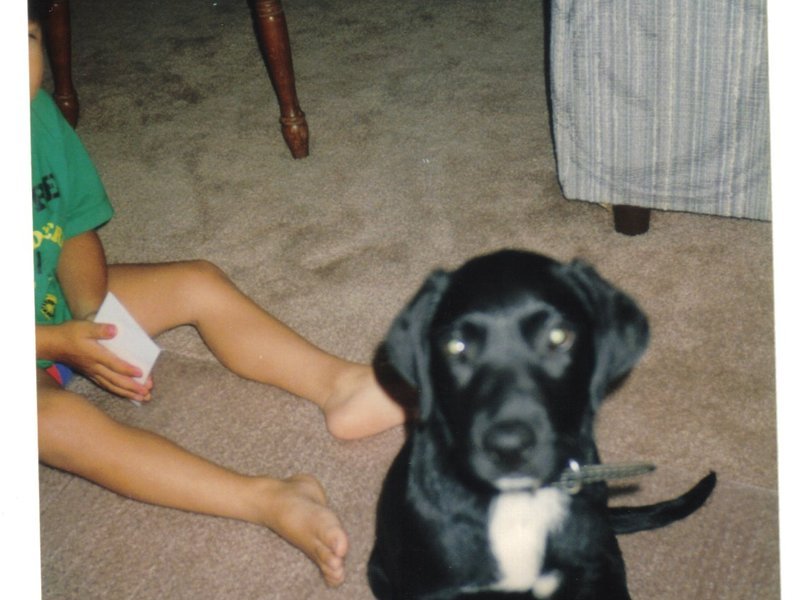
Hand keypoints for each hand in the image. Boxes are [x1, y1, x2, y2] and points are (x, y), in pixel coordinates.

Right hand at [39, 320, 153, 401]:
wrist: (53, 344)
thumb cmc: (70, 333)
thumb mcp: (84, 326)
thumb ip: (99, 329)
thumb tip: (115, 330)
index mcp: (95, 355)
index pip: (114, 364)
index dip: (128, 369)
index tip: (142, 373)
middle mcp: (95, 367)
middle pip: (116, 380)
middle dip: (132, 387)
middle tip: (147, 393)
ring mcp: (93, 372)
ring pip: (112, 386)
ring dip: (128, 393)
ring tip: (142, 398)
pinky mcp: (91, 374)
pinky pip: (106, 385)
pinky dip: (118, 391)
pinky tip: (128, 395)